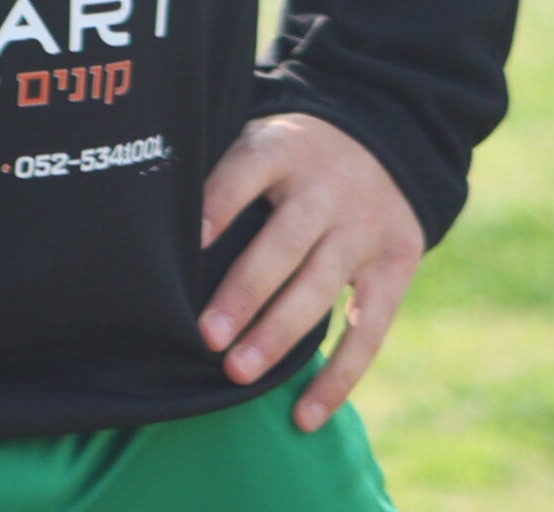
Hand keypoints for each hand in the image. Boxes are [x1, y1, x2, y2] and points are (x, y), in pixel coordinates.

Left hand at [198, 112, 423, 429]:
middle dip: (245, 292)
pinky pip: (368, 331)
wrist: (386, 142)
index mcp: (285, 148)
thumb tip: (158, 225)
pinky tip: (304, 413)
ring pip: (320, 288)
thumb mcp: (262, 139)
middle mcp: (327, 187)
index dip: (218, 204)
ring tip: (238, 372)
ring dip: (278, 336)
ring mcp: (365, 228)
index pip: (247, 172)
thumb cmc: (294, 156)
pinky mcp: (395, 266)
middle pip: (285, 242)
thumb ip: (224, 174)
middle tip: (207, 336)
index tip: (189, 243)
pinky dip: (338, 377)